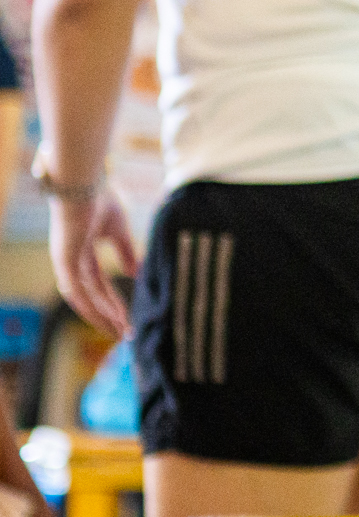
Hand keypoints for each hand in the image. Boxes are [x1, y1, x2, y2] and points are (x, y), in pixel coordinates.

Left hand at [49, 192, 135, 338]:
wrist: (83, 182)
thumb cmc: (100, 199)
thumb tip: (136, 273)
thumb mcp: (119, 230)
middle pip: (90, 298)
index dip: (114, 303)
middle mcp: (71, 262)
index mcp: (82, 254)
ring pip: (83, 299)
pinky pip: (80, 290)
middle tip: (126, 334)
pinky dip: (96, 304)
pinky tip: (114, 314)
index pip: (98, 286)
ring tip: (122, 330)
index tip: (130, 319)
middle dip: (108, 316)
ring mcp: (66, 262)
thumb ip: (126, 252)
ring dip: (102, 315)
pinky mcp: (65, 259)